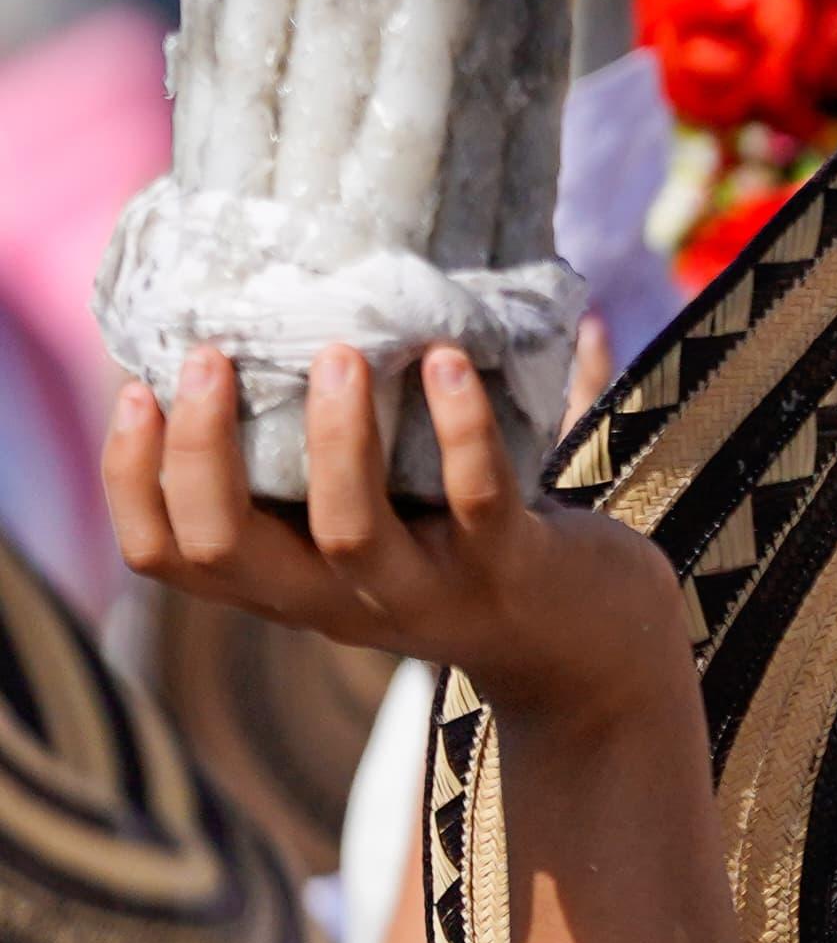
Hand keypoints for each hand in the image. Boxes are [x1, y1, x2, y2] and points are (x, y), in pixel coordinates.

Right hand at [104, 342, 685, 728]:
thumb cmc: (479, 552)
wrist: (599, 649)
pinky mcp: (512, 570)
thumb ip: (355, 436)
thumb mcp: (391, 511)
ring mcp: (427, 592)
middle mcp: (341, 602)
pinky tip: (449, 362)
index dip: (132, 480)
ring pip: (345, 530)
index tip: (137, 389)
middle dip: (197, 451)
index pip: (170, 555)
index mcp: (293, 584)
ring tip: (342, 351)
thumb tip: (339, 292)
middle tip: (206, 355)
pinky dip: (461, 427)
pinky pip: (475, 499)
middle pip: (223, 549)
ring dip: (336, 435)